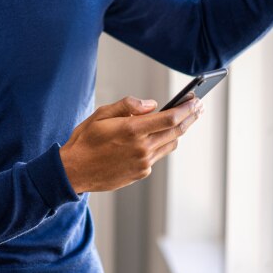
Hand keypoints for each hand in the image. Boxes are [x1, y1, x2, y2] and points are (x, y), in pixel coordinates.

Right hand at [59, 95, 203, 193]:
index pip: (169, 118)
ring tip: (184, 119)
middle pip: (175, 131)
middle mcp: (141, 148)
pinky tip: (159, 136)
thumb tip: (152, 104)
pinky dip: (161, 143)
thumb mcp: (102, 114)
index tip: (195, 100)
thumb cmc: (86, 140)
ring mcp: (143, 163)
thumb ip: (128, 106)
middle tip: (198, 107)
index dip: (186, 108)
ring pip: (170, 144)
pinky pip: (158, 155)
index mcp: (132, 130)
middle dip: (190, 117)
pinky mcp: (140, 172)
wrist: (74, 171)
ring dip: (178, 130)